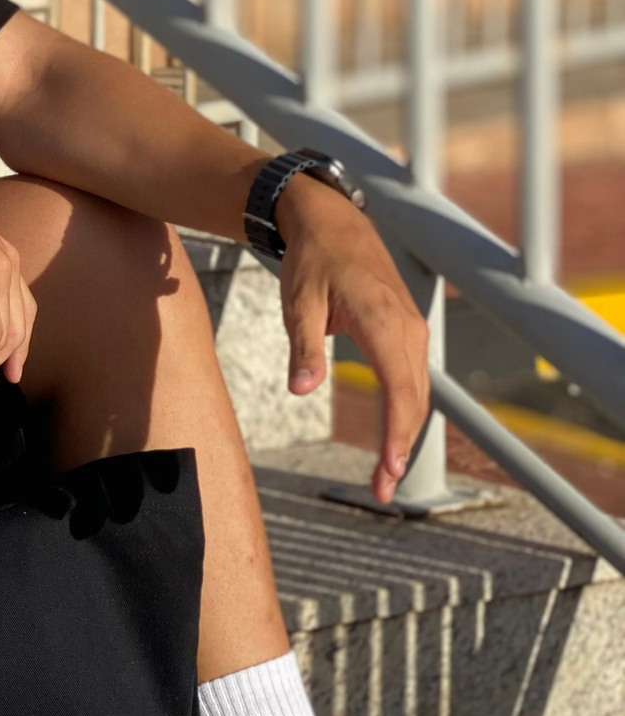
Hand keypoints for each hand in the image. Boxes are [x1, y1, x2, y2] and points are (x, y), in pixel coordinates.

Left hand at [277, 175, 429, 505]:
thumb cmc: (312, 261)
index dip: (395, 435)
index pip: (398, 390)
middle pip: (413, 400)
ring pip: (417, 392)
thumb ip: (302, 347)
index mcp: (381, 322)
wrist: (332, 222)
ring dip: (405, 435)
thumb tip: (301, 390)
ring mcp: (412, 330)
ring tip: (385, 477)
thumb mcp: (298, 302)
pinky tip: (392, 440)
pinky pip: (413, 379)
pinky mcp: (408, 332)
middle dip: (400, 449)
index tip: (389, 471)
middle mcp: (407, 329)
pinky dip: (406, 412)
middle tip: (382, 492)